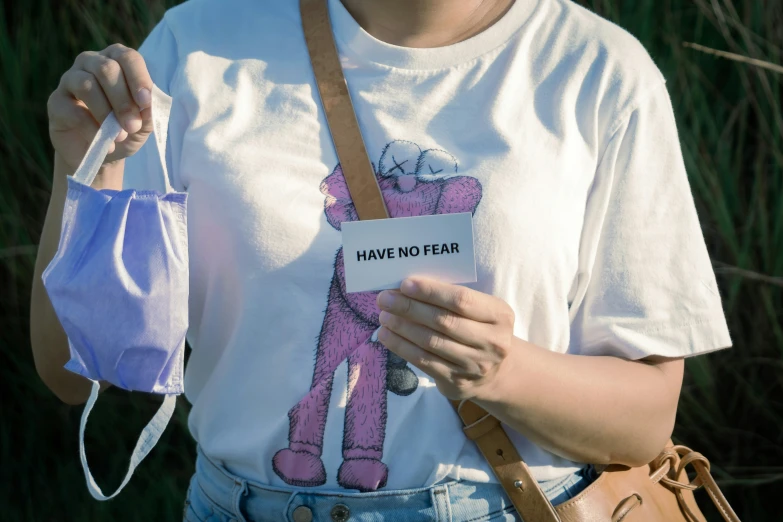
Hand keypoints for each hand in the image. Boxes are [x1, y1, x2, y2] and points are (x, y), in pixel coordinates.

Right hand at [48, 44, 153, 171]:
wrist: (101, 154)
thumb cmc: (125, 130)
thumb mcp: (144, 123)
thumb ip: (149, 111)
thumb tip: (148, 104)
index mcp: (116, 61)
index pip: (128, 57)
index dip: (138, 78)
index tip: (145, 102)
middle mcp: (91, 62)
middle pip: (106, 69)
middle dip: (123, 100)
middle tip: (133, 126)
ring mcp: (70, 79)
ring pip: (87, 85)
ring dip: (106, 113)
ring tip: (119, 136)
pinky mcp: (56, 101)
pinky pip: (73, 110)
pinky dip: (93, 129)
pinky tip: (106, 144)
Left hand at [376, 277, 515, 400]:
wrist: (495, 372)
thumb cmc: (478, 329)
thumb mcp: (479, 310)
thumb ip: (451, 298)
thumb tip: (406, 288)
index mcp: (499, 315)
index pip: (461, 300)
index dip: (431, 291)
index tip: (405, 284)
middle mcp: (492, 342)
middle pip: (443, 321)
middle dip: (409, 308)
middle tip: (385, 299)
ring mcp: (475, 365)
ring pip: (430, 342)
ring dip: (401, 327)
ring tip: (384, 316)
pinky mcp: (457, 382)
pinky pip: (423, 361)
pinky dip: (401, 346)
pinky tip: (387, 335)